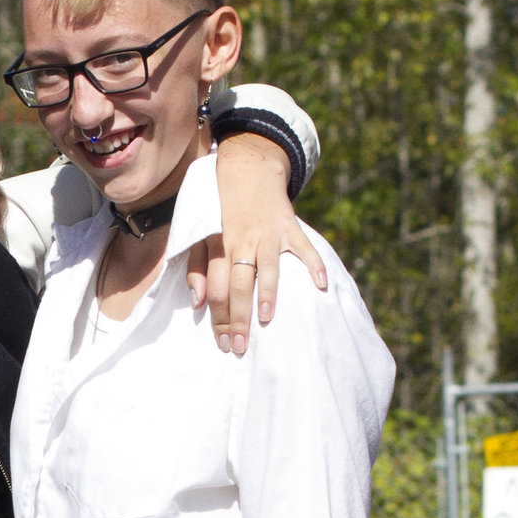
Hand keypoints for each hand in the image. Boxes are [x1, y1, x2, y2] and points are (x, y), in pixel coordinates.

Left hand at [189, 137, 327, 354]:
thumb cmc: (221, 211)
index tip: (223, 343)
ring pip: (268, 267)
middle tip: (240, 346)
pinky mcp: (291, 227)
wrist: (248, 171)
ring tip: (266, 318)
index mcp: (219, 245)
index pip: (216, 288)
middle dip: (238, 318)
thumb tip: (197, 302)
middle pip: (238, 284)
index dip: (218, 318)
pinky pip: (305, 248)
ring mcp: (269, 234)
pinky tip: (320, 285)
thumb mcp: (202, 235)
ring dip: (267, 292)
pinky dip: (314, 265)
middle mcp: (242, 241)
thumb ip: (197, 268)